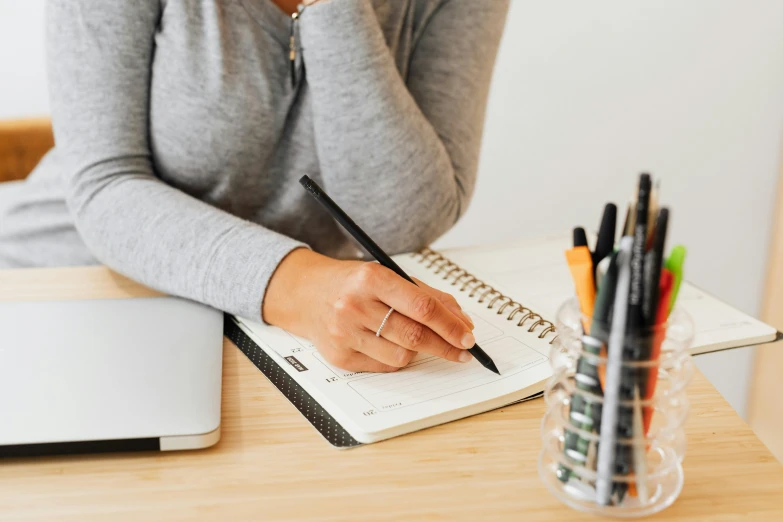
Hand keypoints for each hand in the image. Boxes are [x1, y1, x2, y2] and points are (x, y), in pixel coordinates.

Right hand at [264, 249, 475, 372]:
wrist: (306, 295)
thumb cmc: (353, 284)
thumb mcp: (388, 276)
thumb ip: (427, 295)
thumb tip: (462, 321)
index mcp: (371, 278)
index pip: (422, 307)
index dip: (451, 325)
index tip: (468, 336)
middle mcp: (355, 305)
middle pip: (415, 335)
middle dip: (446, 346)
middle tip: (463, 350)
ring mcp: (345, 334)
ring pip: (402, 356)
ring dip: (418, 352)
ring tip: (415, 340)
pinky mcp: (340, 357)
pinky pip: (384, 366)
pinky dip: (396, 358)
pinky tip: (390, 344)